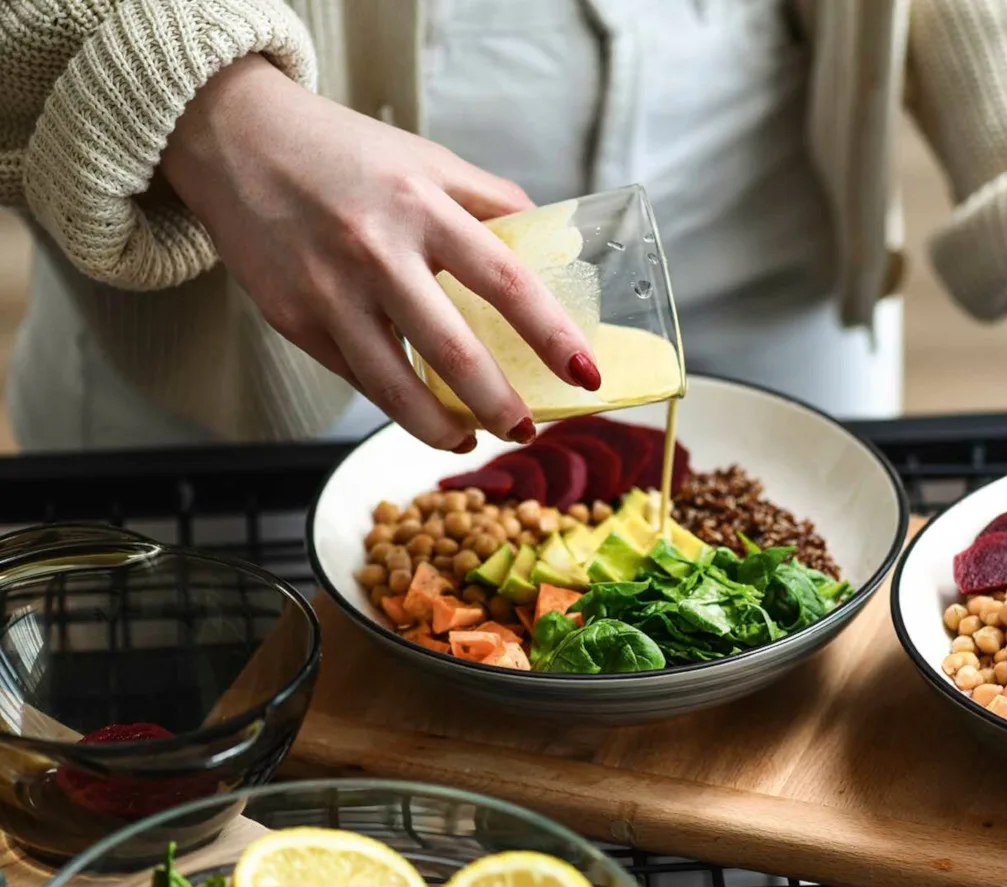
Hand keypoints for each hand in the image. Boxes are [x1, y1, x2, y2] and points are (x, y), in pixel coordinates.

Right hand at [161, 56, 598, 449]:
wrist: (235, 140)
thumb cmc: (343, 153)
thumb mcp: (426, 159)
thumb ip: (490, 201)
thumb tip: (550, 248)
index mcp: (422, 205)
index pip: (505, 281)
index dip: (550, 335)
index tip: (583, 374)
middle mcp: (375, 251)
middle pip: (453, 351)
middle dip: (499, 405)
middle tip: (526, 429)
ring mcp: (328, 292)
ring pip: (394, 388)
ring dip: (441, 427)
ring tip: (468, 437)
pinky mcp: (293, 320)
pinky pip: (355, 377)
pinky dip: (392, 400)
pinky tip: (416, 406)